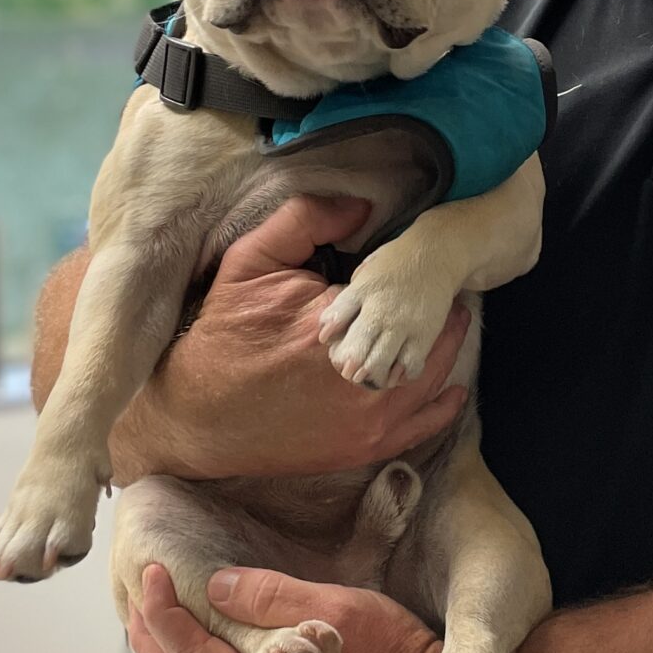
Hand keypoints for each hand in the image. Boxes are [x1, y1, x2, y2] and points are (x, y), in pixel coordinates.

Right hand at [112, 194, 470, 480]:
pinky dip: (441, 404)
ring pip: (432, 376)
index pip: (398, 293)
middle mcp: (361, 373)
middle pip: (424, 334)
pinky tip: (451, 386)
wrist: (201, 414)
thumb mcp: (251, 262)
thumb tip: (361, 205)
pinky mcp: (366, 446)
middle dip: (433, 310)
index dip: (412, 279)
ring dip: (445, 348)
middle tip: (441, 292)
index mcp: (339, 323)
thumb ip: (304, 221)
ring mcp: (368, 416)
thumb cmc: (225, 334)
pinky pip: (422, 425)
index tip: (423, 266)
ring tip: (450, 323)